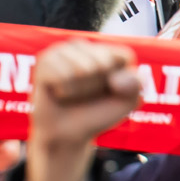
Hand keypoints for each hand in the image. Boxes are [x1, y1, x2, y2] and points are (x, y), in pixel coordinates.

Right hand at [23, 41, 141, 180]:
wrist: (67, 133)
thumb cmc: (97, 114)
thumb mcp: (126, 102)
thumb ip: (135, 85)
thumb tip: (114, 79)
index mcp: (105, 51)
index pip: (123, 55)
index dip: (121, 79)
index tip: (112, 90)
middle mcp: (82, 47)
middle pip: (101, 63)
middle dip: (97, 86)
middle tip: (87, 94)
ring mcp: (61, 52)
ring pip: (80, 69)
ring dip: (79, 90)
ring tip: (72, 94)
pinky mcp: (44, 61)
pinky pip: (61, 75)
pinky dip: (63, 90)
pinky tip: (59, 93)